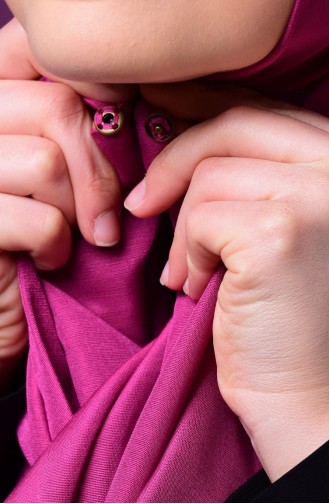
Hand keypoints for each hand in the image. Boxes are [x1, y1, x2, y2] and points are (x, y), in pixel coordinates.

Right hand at [0, 19, 134, 390]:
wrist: (2, 308)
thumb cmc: (38, 240)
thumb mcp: (62, 180)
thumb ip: (79, 138)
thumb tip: (132, 116)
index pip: (43, 64)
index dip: (91, 98)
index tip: (115, 141)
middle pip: (54, 108)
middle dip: (97, 167)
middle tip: (106, 216)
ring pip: (46, 161)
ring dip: (77, 210)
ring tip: (72, 238)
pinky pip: (40, 220)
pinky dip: (56, 247)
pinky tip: (47, 261)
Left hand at [125, 85, 328, 479]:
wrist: (304, 395)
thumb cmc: (281, 318)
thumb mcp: (267, 231)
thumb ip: (243, 181)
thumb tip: (181, 139)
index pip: (263, 112)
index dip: (203, 106)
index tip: (158, 107)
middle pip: (236, 124)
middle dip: (175, 160)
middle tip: (142, 204)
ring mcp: (316, 196)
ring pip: (209, 175)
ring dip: (184, 229)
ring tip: (187, 275)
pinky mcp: (280, 232)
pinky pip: (201, 216)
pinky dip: (189, 253)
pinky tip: (200, 289)